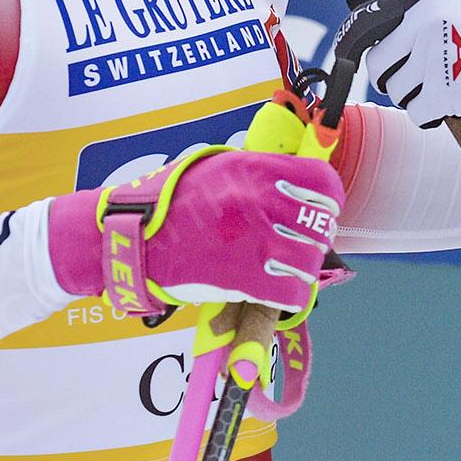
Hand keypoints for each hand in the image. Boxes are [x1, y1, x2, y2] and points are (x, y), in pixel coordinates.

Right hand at [47, 147, 344, 314]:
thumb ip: (258, 171)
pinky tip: (277, 290)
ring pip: (309, 260)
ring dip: (304, 267)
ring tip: (289, 268)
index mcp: (255, 170)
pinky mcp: (242, 278)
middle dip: (316, 236)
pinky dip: (290, 295)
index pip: (322, 184)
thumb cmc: (171, 199)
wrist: (132, 237)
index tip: (322, 208)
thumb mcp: (218, 165)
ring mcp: (253, 240)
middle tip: (304, 242)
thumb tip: (295, 182)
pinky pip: (290, 292)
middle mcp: (260, 202)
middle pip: (320, 224)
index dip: (328, 199)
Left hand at [332, 0, 460, 128]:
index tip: (348, 56)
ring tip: (446, 86)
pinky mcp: (448, 93)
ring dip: (415, 97)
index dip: (352, 43)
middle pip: (379, 65)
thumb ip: (412, 10)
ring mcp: (436, 60)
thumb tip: (356, 5)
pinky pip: (419, 113)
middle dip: (395, 76)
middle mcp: (426, 26)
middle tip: (422, 76)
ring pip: (398, 93)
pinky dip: (432, 116)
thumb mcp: (456, 3)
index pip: (366, 22)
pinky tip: (451, 105)